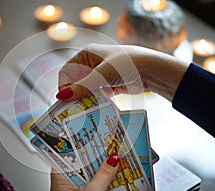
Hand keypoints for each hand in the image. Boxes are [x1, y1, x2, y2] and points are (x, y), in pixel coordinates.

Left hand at [50, 152, 120, 190]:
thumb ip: (102, 175)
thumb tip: (112, 159)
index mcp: (59, 185)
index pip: (61, 160)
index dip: (70, 148)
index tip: (80, 138)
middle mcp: (66, 190)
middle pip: (78, 168)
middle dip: (89, 158)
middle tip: (100, 146)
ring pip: (88, 178)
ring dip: (98, 170)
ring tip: (108, 158)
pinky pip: (94, 187)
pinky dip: (102, 181)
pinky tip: (111, 175)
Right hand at [56, 44, 187, 101]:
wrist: (153, 70)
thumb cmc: (127, 64)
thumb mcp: (102, 75)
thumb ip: (82, 86)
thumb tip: (61, 96)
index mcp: (87, 54)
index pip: (67, 71)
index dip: (64, 85)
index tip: (65, 99)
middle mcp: (92, 63)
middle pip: (75, 81)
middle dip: (74, 94)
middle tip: (72, 109)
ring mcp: (101, 75)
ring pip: (85, 90)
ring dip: (84, 100)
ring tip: (81, 111)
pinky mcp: (109, 85)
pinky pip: (96, 95)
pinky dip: (94, 103)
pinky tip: (93, 110)